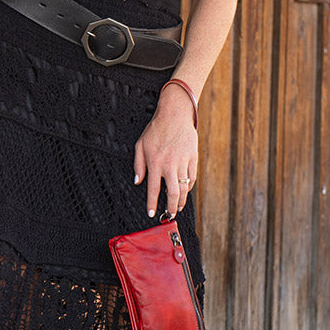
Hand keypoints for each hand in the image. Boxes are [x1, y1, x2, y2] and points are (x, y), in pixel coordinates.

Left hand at [133, 86, 198, 218]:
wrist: (175, 114)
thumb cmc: (156, 129)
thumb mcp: (140, 145)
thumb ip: (138, 165)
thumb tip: (137, 182)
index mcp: (155, 162)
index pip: (153, 189)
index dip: (152, 204)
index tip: (152, 213)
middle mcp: (169, 164)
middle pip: (172, 193)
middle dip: (171, 207)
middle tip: (170, 214)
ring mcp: (182, 162)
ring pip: (184, 188)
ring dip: (181, 201)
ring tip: (177, 207)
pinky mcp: (193, 158)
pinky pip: (192, 178)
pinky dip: (188, 187)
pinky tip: (184, 191)